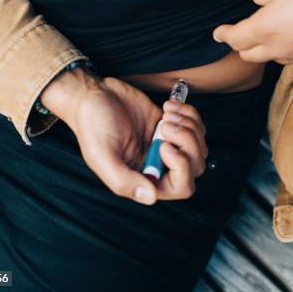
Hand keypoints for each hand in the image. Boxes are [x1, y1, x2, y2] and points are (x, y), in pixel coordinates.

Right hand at [40, 68, 206, 204]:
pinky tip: (169, 106)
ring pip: (200, 146)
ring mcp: (168, 144)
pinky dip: (189, 114)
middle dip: (188, 142)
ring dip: (188, 126)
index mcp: (143, 178)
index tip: (164, 145)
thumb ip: (124, 180)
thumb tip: (151, 198)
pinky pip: (197, 126)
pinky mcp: (172, 126)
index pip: (181, 187)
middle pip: (196, 166)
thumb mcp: (101, 156)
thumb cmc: (92, 125)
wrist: (94, 94)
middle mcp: (158, 165)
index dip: (181, 167)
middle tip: (166, 125)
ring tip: (167, 114)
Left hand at [213, 0, 292, 64]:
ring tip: (275, 33)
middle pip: (250, 56)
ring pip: (276, 59)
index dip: (224, 35)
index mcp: (266, 27)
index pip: (235, 38)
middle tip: (242, 33)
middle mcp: (281, 48)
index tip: (219, 32)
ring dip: (269, 49)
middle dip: (243, 45)